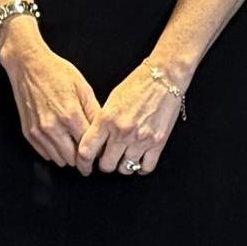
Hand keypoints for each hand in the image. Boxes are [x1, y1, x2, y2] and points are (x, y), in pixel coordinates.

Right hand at [0, 20, 100, 166]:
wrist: (28, 65)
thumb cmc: (55, 72)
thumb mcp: (83, 88)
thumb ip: (94, 112)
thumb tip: (103, 132)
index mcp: (70, 115)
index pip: (89, 147)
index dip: (97, 151)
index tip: (100, 151)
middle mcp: (53, 127)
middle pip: (74, 159)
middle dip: (84, 158)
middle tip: (88, 151)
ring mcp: (39, 131)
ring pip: (60, 160)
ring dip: (69, 156)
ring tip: (74, 145)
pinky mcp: (28, 132)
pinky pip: (45, 154)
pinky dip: (55, 152)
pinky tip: (60, 141)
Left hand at [75, 60, 185, 176]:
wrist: (163, 77)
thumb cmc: (137, 85)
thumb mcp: (111, 100)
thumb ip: (101, 123)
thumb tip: (95, 142)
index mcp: (106, 119)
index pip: (87, 151)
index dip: (82, 163)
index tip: (84, 166)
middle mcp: (122, 131)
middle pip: (106, 165)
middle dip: (104, 164)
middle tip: (107, 159)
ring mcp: (141, 139)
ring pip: (125, 168)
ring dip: (122, 166)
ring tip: (123, 157)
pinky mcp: (157, 143)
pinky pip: (146, 167)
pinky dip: (141, 168)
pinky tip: (139, 160)